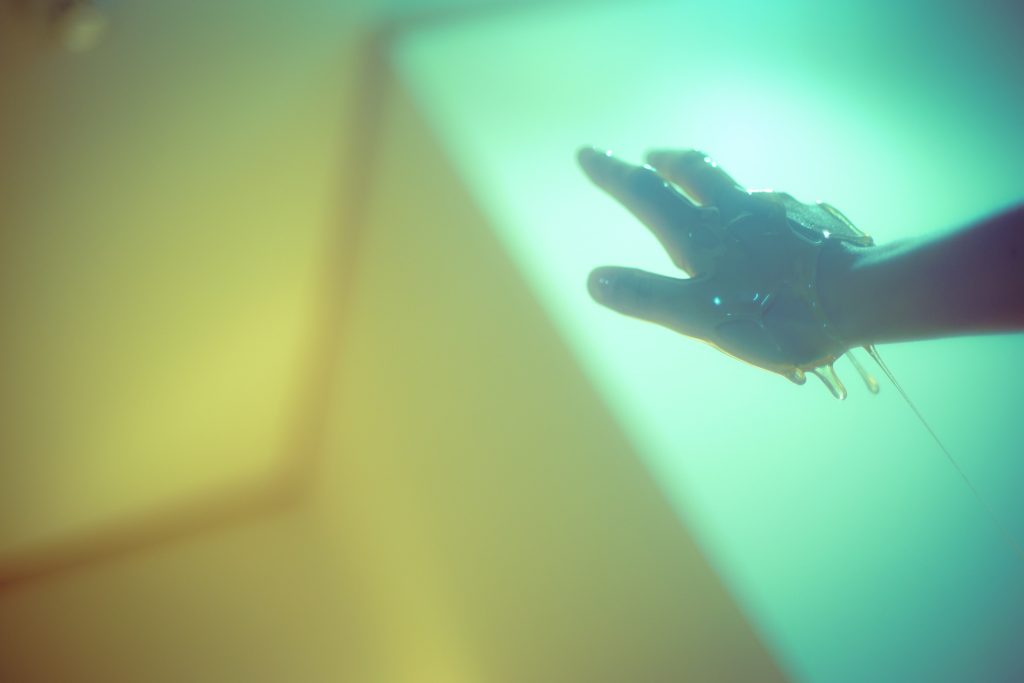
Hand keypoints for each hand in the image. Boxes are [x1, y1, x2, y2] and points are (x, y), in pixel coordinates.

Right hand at [578, 147, 872, 385]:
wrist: (862, 298)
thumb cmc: (776, 313)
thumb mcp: (700, 317)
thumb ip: (647, 297)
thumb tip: (593, 279)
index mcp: (701, 233)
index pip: (645, 194)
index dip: (613, 174)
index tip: (587, 153)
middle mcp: (735, 211)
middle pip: (694, 172)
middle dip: (664, 163)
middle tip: (648, 156)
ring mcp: (775, 213)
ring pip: (734, 187)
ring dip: (708, 180)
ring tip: (702, 190)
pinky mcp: (809, 224)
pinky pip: (769, 209)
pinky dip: (751, 209)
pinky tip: (761, 228)